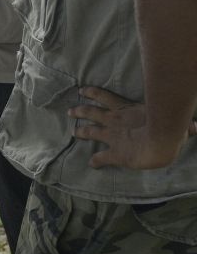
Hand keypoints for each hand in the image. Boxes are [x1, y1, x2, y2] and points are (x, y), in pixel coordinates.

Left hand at [69, 86, 196, 169]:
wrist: (160, 141)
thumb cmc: (166, 126)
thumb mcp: (174, 121)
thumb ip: (183, 125)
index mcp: (126, 109)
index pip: (106, 97)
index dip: (93, 93)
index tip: (82, 90)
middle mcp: (114, 120)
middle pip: (92, 112)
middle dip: (80, 111)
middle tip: (69, 111)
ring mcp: (112, 136)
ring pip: (90, 131)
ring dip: (80, 130)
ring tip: (72, 130)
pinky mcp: (115, 153)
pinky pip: (102, 157)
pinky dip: (96, 161)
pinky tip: (92, 164)